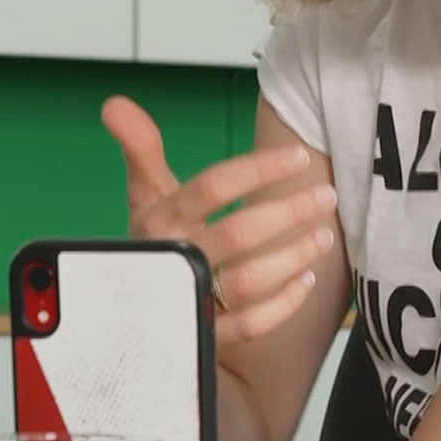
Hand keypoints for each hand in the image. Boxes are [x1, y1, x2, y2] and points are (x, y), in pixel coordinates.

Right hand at [101, 95, 338, 345]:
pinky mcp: (203, 337)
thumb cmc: (150, 243)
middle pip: (237, 233)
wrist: (125, 312)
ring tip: (324, 235)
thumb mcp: (142, 196)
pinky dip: (282, 304)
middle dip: (288, 212)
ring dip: (292, 257)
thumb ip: (140, 148)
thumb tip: (114, 103)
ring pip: (248, 281)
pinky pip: (249, 326)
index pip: (212, 187)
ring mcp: (188, 300)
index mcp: (160, 220)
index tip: (299, 157)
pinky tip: (306, 281)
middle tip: (326, 196)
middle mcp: (173, 259)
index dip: (257, 170)